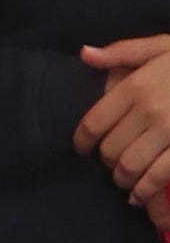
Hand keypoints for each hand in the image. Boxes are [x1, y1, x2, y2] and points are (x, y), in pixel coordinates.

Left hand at [77, 35, 169, 217]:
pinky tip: (138, 196)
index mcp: (137, 85)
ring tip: (123, 179)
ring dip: (122, 178)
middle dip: (105, 160)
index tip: (82, 148)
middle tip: (110, 161)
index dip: (82, 141)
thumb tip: (85, 55)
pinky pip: (158, 177)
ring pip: (129, 166)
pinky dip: (144, 191)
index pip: (94, 122)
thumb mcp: (164, 46)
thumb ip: (124, 52)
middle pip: (110, 148)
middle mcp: (150, 110)